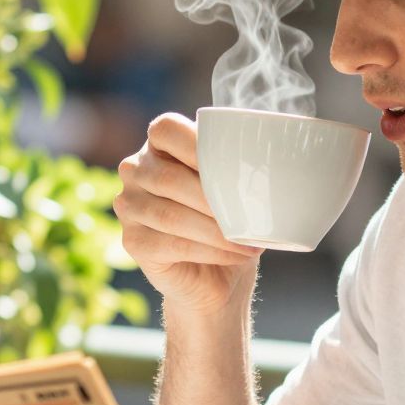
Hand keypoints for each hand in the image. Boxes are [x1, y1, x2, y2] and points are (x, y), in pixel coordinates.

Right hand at [114, 115, 261, 318]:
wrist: (217, 275)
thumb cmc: (229, 221)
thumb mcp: (235, 186)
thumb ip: (239, 167)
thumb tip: (276, 164)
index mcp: (158, 145)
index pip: (165, 129)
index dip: (195, 144)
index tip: (233, 166)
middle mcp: (135, 171)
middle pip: (168, 178)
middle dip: (213, 199)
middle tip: (250, 215)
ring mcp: (128, 207)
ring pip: (170, 216)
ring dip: (216, 231)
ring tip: (250, 241)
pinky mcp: (132, 242)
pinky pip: (172, 244)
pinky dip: (210, 251)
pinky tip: (235, 253)